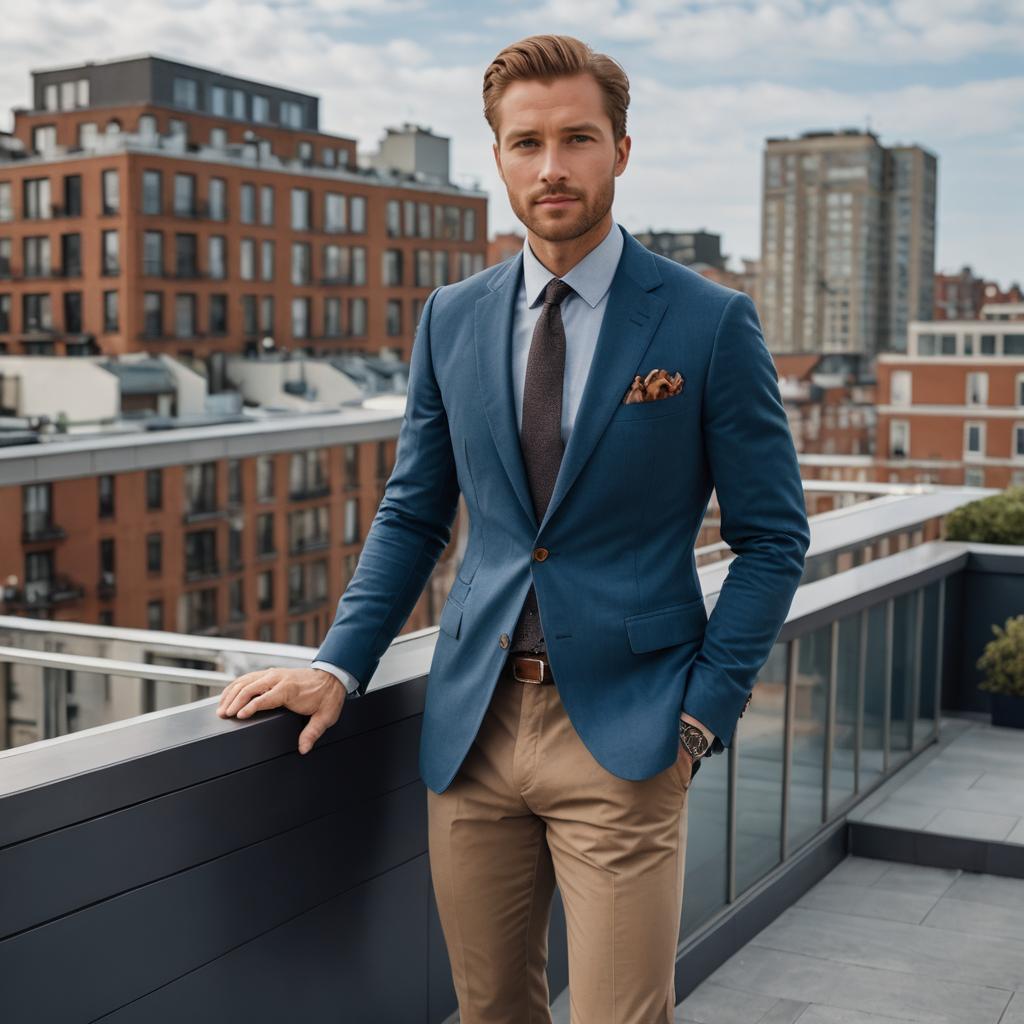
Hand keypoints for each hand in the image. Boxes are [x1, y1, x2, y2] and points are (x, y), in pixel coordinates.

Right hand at [216, 667, 346, 754]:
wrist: (332, 676)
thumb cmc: (326, 696)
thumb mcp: (325, 716)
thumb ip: (312, 733)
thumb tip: (303, 748)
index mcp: (289, 689)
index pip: (264, 698)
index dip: (249, 707)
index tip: (238, 716)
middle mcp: (278, 679)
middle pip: (249, 687)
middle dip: (234, 701)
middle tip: (224, 715)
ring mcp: (273, 674)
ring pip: (245, 681)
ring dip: (231, 694)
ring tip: (221, 709)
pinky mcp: (270, 674)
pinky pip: (248, 678)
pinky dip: (235, 686)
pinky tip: (227, 696)